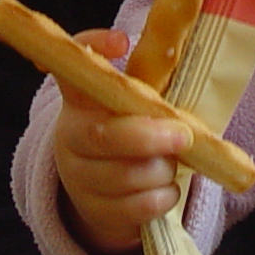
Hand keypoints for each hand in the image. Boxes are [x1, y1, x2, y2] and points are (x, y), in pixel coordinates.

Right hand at [54, 29, 190, 254]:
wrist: (98, 190)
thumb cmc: (125, 132)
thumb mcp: (127, 104)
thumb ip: (143, 82)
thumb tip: (177, 42)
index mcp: (80, 99)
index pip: (74, 67)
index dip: (93, 50)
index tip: (122, 43)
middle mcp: (71, 135)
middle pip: (104, 137)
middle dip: (148, 138)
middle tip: (183, 135)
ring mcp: (79, 177)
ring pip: (126, 176)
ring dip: (160, 170)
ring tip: (171, 163)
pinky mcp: (95, 212)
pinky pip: (137, 207)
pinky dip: (161, 197)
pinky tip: (166, 188)